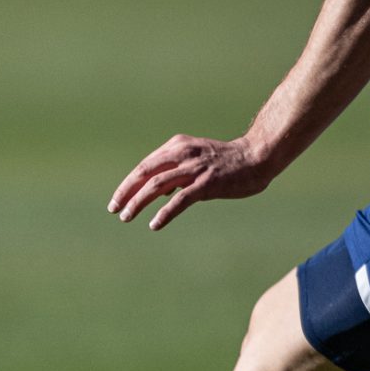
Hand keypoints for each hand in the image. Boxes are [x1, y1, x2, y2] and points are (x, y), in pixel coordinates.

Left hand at [108, 134, 275, 230]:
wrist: (256, 157)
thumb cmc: (226, 161)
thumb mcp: (195, 159)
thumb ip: (175, 171)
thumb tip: (158, 192)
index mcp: (177, 146)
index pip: (145, 165)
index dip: (128, 183)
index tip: (117, 199)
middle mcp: (182, 155)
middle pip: (145, 172)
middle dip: (126, 191)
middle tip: (113, 209)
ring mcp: (194, 169)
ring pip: (157, 185)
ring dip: (138, 202)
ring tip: (126, 217)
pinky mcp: (207, 184)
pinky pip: (180, 200)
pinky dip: (164, 213)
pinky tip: (154, 224)